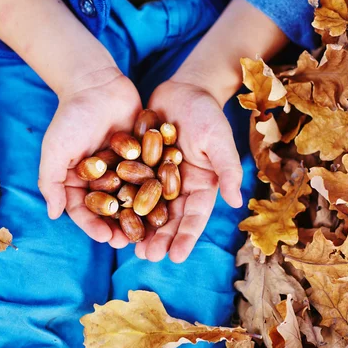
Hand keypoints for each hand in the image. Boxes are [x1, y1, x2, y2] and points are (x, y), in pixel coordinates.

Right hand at [38, 67, 140, 247]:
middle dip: (119, 226)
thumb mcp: (55, 150)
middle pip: (110, 209)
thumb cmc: (71, 117)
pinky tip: (168, 204)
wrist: (96, 83)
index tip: (106, 238)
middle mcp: (101, 178)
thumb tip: (53, 214)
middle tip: (131, 242)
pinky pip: (150, 175)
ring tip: (152, 231)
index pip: (85, 210)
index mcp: (78, 181)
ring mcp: (123, 168)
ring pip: (132, 196)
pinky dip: (158, 189)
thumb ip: (52, 182)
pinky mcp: (143, 155)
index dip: (94, 226)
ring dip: (141, 215)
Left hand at [137, 79, 242, 262]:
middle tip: (146, 257)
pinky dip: (123, 202)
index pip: (194, 217)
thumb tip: (237, 202)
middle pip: (169, 218)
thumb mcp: (219, 140)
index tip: (175, 258)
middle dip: (159, 239)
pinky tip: (111, 216)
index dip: (186, 238)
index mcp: (201, 185)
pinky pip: (130, 187)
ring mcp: (158, 178)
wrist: (184, 90)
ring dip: (139, 227)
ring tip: (128, 247)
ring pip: (148, 208)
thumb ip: (226, 169)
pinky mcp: (140, 166)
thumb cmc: (207, 114)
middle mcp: (179, 187)